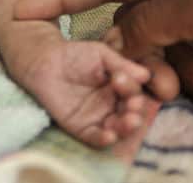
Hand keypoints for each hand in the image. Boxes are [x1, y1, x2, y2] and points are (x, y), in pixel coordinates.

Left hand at [0, 15, 152, 148]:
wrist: (46, 61)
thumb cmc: (75, 55)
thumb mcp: (101, 54)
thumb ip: (121, 64)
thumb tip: (146, 75)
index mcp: (120, 89)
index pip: (132, 93)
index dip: (131, 89)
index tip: (120, 81)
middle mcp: (112, 105)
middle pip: (129, 114)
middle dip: (134, 112)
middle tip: (134, 107)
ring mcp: (97, 118)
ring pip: (117, 129)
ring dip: (125, 128)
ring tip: (129, 121)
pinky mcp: (81, 128)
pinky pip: (95, 138)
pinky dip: (103, 139)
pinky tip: (109, 135)